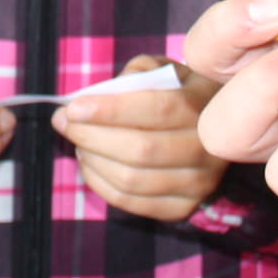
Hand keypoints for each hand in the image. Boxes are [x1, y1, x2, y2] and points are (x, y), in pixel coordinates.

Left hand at [53, 55, 227, 221]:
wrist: (213, 131)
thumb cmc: (176, 92)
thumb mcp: (163, 69)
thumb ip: (134, 75)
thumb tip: (94, 97)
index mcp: (206, 104)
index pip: (157, 110)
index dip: (111, 110)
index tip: (73, 108)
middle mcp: (209, 148)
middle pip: (141, 150)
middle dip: (92, 136)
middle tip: (64, 122)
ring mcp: (199, 183)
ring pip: (132, 180)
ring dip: (93, 160)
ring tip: (77, 142)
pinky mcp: (182, 208)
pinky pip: (131, 202)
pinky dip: (100, 183)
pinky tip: (90, 163)